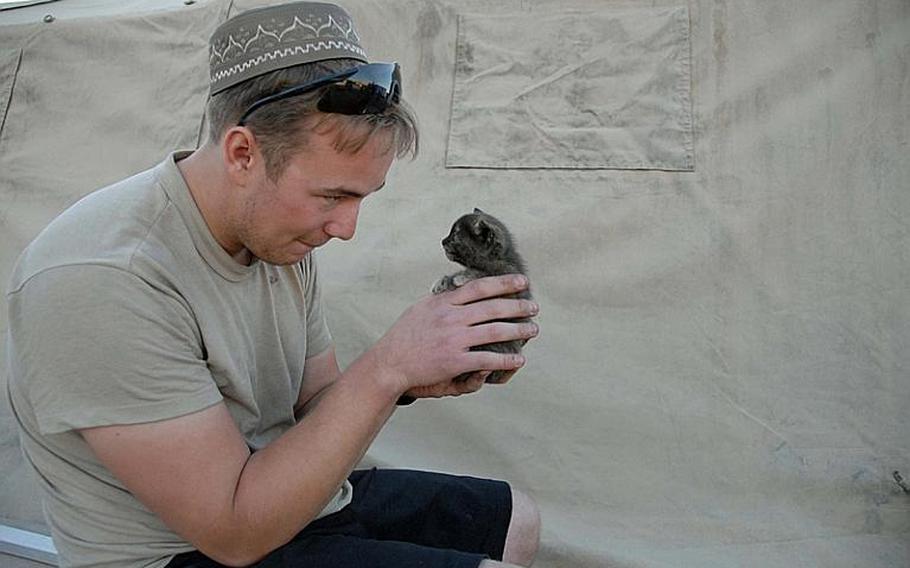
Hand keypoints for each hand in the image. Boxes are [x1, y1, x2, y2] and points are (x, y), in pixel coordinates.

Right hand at [370, 274, 537, 398]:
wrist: (389, 363)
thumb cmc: (404, 337)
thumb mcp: (421, 309)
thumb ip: (443, 300)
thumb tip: (460, 288)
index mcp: (443, 302)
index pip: (479, 287)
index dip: (503, 283)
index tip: (521, 281)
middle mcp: (451, 317)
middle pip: (492, 307)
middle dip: (518, 306)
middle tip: (534, 307)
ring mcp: (454, 339)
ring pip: (495, 331)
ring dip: (518, 330)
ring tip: (533, 330)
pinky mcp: (455, 361)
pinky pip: (487, 359)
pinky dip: (506, 360)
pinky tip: (519, 360)